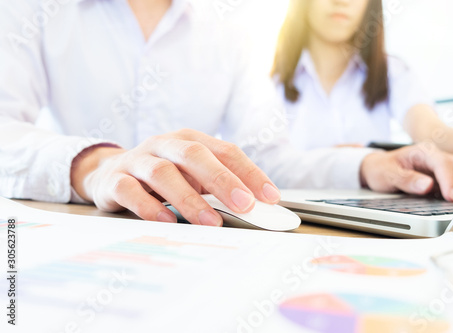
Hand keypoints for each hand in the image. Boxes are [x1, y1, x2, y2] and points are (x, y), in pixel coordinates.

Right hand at [70, 129, 281, 225]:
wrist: (109, 174)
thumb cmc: (161, 176)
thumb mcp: (191, 175)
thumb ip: (217, 187)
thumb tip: (253, 207)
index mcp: (188, 140)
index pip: (225, 151)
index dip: (249, 172)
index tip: (270, 197)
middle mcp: (164, 144)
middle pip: (194, 155)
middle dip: (222, 180)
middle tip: (244, 205)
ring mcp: (137, 160)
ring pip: (163, 173)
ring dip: (189, 199)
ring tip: (210, 222)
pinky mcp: (115, 180)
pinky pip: (130, 191)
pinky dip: (149, 207)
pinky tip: (166, 221)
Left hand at [360, 143, 452, 201]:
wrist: (375, 168)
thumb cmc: (381, 168)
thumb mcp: (387, 174)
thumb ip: (407, 179)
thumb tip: (427, 185)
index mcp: (423, 152)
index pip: (443, 163)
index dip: (449, 180)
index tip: (450, 197)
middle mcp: (435, 158)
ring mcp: (440, 170)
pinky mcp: (441, 180)